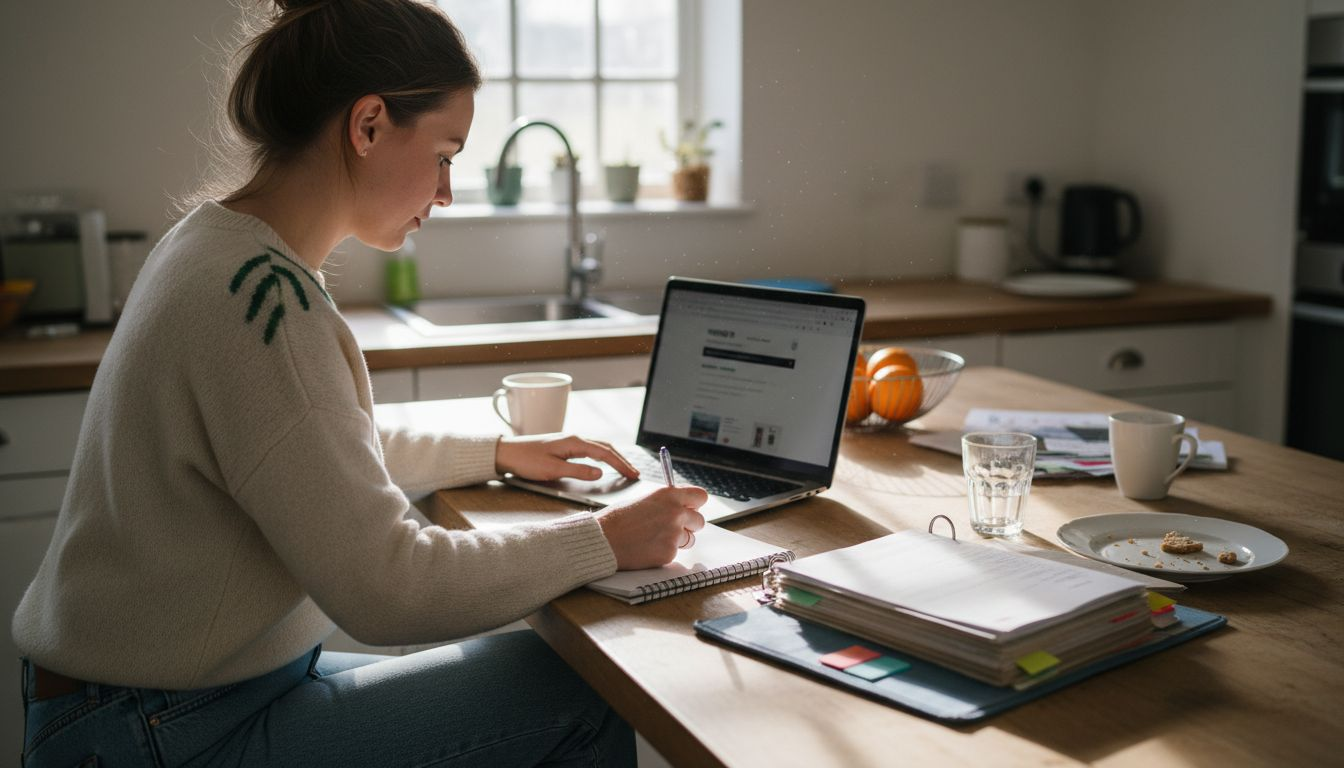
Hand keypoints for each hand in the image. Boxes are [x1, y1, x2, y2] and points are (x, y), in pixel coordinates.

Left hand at [494, 434, 638, 481]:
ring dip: (613, 457)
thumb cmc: (526, 461)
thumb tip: (600, 473)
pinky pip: (590, 449)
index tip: (633, 474)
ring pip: (598, 447)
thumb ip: (578, 471)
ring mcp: (569, 441)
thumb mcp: (553, 469)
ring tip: (624, 468)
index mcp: (574, 442)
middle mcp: (574, 438)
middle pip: (606, 447)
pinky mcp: (564, 446)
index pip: (605, 453)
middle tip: (635, 473)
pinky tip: (603, 463)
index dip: (621, 464)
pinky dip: (602, 456)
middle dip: (622, 460)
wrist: (506, 452)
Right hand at [596, 486, 708, 569]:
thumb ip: (665, 502)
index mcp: (669, 495)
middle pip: (699, 520)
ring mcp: (674, 534)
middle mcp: (675, 512)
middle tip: (671, 528)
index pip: (700, 496)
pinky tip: (646, 549)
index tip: (689, 508)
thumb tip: (680, 505)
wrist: (603, 539)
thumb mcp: (644, 500)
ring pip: (689, 539)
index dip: (695, 504)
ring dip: (677, 540)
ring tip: (654, 538)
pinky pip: (674, 553)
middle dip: (688, 525)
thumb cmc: (617, 519)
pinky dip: (663, 553)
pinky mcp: (669, 552)